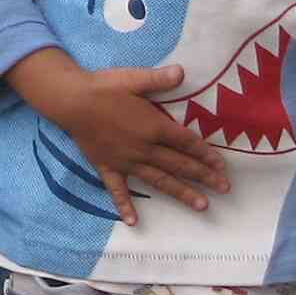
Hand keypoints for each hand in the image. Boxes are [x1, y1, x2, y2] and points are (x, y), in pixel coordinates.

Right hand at [14, 50, 221, 224]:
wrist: (71, 101)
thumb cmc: (103, 88)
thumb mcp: (133, 78)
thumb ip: (158, 79)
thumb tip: (182, 72)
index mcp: (154, 127)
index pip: (187, 143)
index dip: (206, 154)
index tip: (222, 166)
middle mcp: (144, 148)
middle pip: (179, 165)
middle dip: (204, 177)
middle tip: (224, 189)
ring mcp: (126, 161)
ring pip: (159, 180)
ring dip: (182, 193)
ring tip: (202, 205)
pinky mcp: (108, 168)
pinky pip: (118, 191)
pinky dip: (125, 207)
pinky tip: (133, 222)